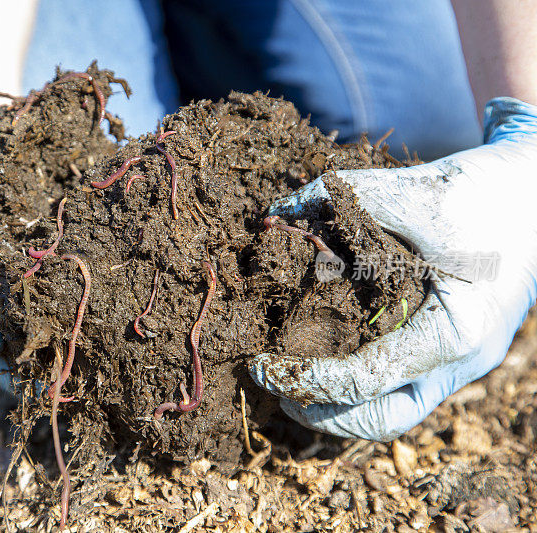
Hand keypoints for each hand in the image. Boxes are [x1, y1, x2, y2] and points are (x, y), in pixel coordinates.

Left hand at [250, 97, 536, 440]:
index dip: (304, 379)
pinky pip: (399, 386)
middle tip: (272, 384)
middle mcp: (461, 361)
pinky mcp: (449, 350)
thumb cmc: (482, 192)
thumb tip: (273, 212)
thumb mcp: (413, 191)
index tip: (260, 366)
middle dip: (320, 411)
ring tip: (289, 377)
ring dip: (337, 404)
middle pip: (382, 418)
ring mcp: (460, 362)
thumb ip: (340, 200)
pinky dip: (357, 383)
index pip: (365, 381)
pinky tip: (321, 354)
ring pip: (393, 410)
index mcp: (454, 332)